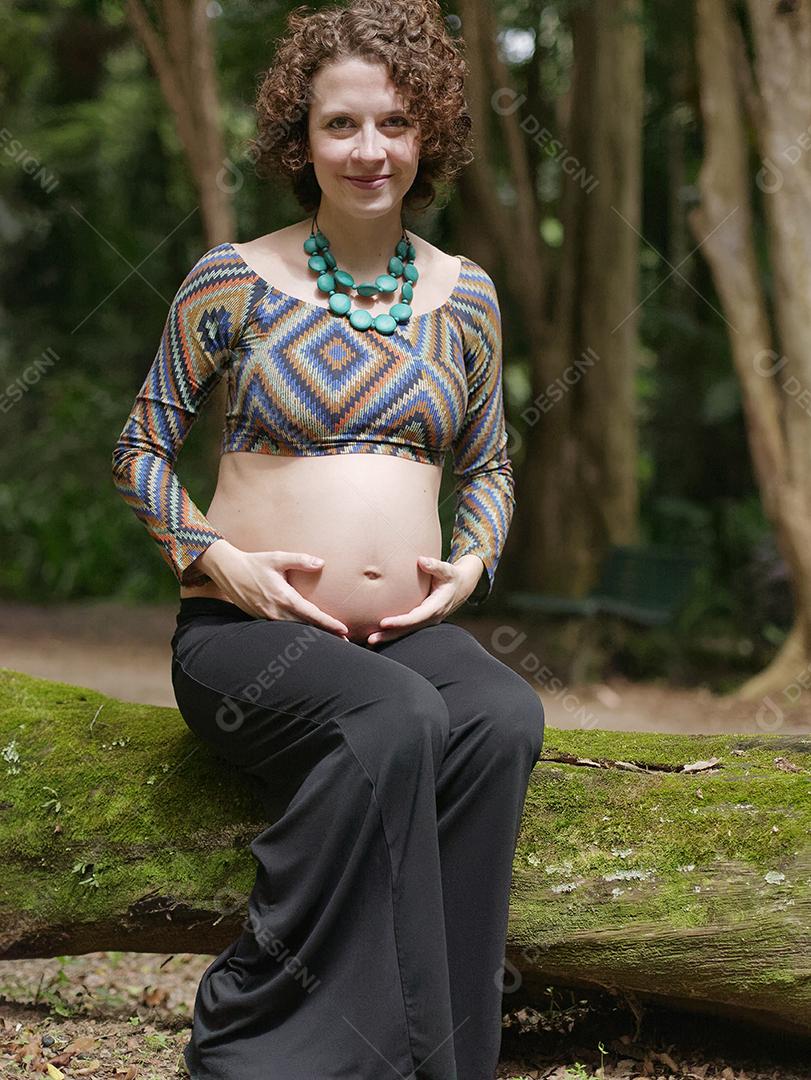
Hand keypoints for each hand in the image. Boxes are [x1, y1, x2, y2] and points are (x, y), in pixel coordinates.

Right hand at [195, 540, 350, 638]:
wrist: (228, 571)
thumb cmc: (255, 563)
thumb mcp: (277, 558)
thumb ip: (300, 560)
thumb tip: (320, 563)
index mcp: (283, 597)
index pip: (311, 614)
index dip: (328, 623)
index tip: (343, 630)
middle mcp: (276, 611)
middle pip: (306, 627)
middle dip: (325, 634)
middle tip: (344, 640)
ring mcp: (268, 617)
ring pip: (294, 630)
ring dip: (312, 634)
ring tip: (330, 639)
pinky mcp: (262, 618)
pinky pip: (283, 628)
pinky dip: (297, 631)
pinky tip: (306, 633)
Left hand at [366, 554, 483, 645]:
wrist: (460, 588)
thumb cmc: (451, 577)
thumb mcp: (447, 570)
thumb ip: (435, 566)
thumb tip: (421, 560)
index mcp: (435, 607)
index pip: (415, 618)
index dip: (399, 622)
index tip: (383, 622)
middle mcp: (430, 617)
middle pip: (408, 629)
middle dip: (389, 634)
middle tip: (371, 639)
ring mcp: (426, 621)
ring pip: (406, 632)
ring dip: (388, 637)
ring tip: (369, 641)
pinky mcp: (421, 620)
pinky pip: (406, 629)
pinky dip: (393, 632)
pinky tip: (378, 635)